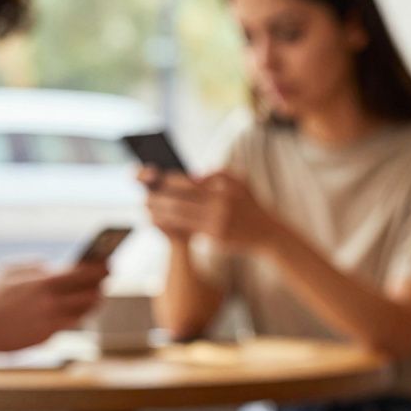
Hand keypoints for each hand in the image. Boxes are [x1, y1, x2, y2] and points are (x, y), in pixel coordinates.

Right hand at [0, 262, 106, 352]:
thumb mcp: (8, 271)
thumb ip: (35, 265)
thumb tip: (55, 265)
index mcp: (44, 281)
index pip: (84, 272)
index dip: (101, 267)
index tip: (109, 262)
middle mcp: (52, 301)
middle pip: (92, 291)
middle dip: (102, 284)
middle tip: (106, 278)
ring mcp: (51, 320)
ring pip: (87, 310)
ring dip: (94, 301)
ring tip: (96, 294)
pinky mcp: (48, 335)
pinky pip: (73, 323)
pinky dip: (79, 314)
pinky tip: (80, 309)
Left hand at [142, 168, 279, 252]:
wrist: (267, 232)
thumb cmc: (250, 204)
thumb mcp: (240, 182)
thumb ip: (217, 173)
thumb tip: (192, 175)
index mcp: (222, 189)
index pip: (186, 183)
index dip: (165, 181)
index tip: (151, 177)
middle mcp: (218, 205)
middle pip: (178, 200)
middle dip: (157, 197)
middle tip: (143, 195)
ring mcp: (216, 222)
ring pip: (179, 216)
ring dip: (159, 212)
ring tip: (146, 208)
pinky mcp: (215, 237)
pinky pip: (186, 229)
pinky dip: (170, 225)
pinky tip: (160, 222)